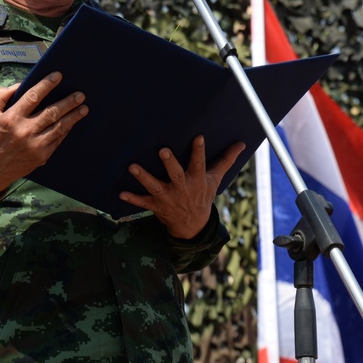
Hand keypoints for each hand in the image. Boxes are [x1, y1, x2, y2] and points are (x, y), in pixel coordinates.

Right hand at [0, 72, 88, 192]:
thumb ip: (1, 96)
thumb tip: (20, 85)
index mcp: (11, 118)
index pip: (32, 96)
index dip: (46, 85)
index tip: (58, 75)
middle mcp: (25, 130)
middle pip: (52, 112)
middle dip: (68, 102)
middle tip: (80, 95)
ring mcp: (35, 144)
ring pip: (59, 126)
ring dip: (73, 116)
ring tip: (84, 108)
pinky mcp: (42, 155)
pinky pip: (58, 139)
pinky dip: (66, 130)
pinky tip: (73, 122)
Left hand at [120, 136, 244, 238]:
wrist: (193, 225)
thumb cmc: (203, 195)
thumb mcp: (216, 179)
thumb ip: (226, 160)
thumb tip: (242, 143)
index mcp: (197, 180)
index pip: (199, 163)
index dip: (199, 151)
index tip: (198, 137)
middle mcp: (182, 188)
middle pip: (176, 174)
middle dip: (169, 163)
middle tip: (163, 150)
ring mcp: (168, 197)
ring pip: (155, 186)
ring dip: (144, 177)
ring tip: (133, 166)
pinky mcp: (157, 205)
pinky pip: (143, 203)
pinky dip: (132, 199)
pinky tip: (120, 193)